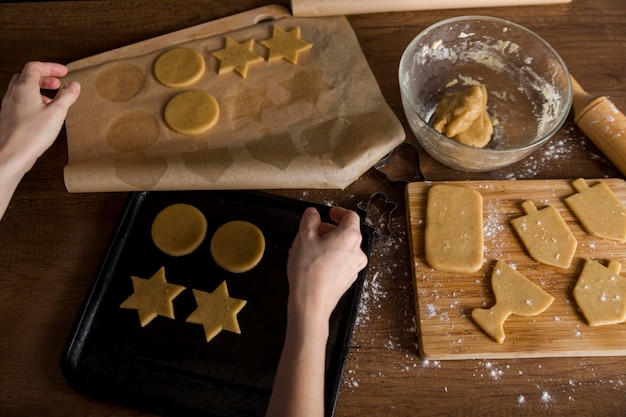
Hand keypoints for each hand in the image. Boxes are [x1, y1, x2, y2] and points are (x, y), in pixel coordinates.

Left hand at [0, 61, 80, 173]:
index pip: (35, 67)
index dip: (50, 67)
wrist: (11, 154)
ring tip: (51, 97)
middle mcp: (13, 94)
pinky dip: (31, 99)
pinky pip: (19, 101)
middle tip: (57, 82)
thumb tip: (74, 85)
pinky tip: (41, 112)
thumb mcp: (56, 113)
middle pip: (26, 76)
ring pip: (22, 89)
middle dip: (44, 76)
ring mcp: (8, 105)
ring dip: (37, 88)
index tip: (63, 72)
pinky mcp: (8, 117)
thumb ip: (66, 96)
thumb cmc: (31, 135)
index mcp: (24, 88)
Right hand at [287, 206, 367, 320]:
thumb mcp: (303, 237)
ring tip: (305, 250)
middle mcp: (357, 252)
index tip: (329, 213)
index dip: (338, 212)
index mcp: (350, 237)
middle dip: (327, 231)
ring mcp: (354, 267)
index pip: (350, 216)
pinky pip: (339, 262)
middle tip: (311, 233)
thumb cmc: (309, 271)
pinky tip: (310, 263)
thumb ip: (309, 220)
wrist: (311, 303)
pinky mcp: (348, 280)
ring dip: (324, 245)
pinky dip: (327, 258)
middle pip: (345, 233)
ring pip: (340, 249)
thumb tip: (313, 214)